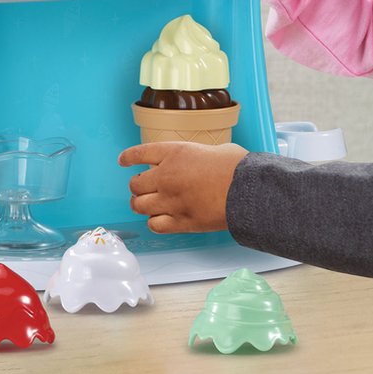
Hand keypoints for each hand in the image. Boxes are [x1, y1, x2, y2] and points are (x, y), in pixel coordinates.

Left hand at [119, 141, 247, 233]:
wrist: (248, 190)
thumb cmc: (237, 167)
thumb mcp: (215, 149)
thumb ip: (198, 156)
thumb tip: (200, 161)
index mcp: (175, 153)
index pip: (139, 154)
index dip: (128, 158)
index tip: (124, 161)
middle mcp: (166, 176)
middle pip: (135, 184)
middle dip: (138, 186)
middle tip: (144, 188)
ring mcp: (171, 200)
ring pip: (139, 205)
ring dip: (142, 204)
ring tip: (148, 204)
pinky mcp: (180, 221)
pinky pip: (154, 224)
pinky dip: (155, 222)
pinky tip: (160, 219)